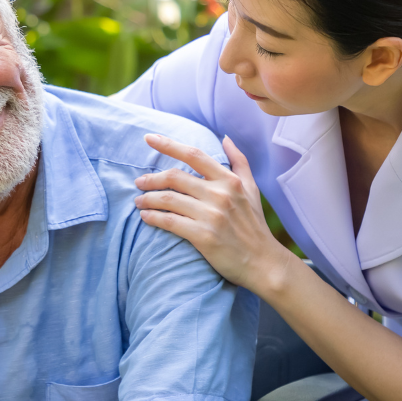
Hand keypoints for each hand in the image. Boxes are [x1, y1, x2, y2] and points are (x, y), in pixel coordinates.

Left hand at [134, 135, 293, 289]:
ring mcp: (212, 215)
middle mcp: (220, 194)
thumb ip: (239, 162)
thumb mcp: (251, 189)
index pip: (194, 154)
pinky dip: (153, 217)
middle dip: (151, 178)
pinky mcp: (204, 236)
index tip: (149, 137)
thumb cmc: (254, 225)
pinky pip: (170, 221)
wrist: (263, 263)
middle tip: (138, 182)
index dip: (168, 144)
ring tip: (139, 201)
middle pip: (175, 177)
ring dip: (148, 199)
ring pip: (168, 199)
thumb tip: (225, 138)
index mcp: (229, 180)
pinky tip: (145, 217)